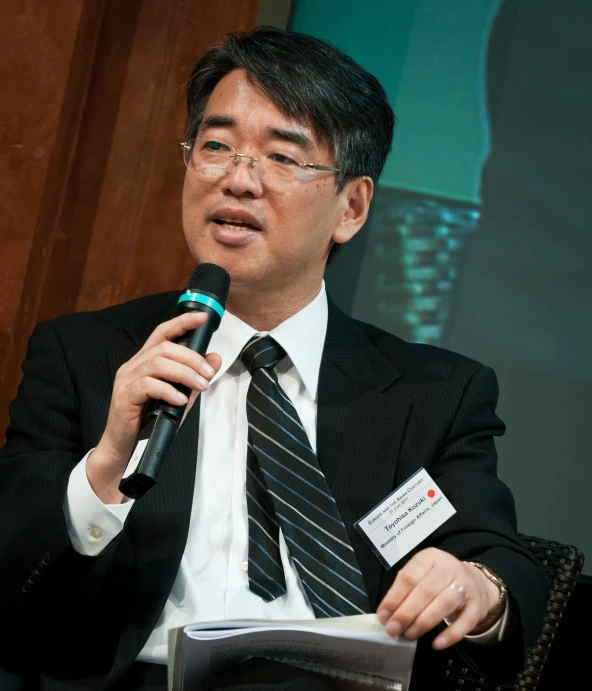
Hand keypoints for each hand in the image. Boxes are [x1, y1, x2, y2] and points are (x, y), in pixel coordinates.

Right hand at [87, 311, 220, 502]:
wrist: (124, 448)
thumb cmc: (150, 421)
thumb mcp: (180, 396)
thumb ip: (195, 377)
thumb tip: (215, 358)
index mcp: (144, 361)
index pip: (162, 333)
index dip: (182, 322)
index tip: (203, 317)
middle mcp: (133, 365)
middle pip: (164, 347)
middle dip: (191, 357)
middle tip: (208, 374)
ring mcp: (126, 380)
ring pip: (157, 363)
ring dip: (184, 373)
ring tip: (200, 386)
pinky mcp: (123, 397)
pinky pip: (148, 386)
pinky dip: (168, 391)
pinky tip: (180, 401)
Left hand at [377, 547, 501, 649]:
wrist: (475, 582)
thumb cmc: (439, 580)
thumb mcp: (421, 574)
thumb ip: (404, 590)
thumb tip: (386, 614)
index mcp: (430, 557)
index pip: (410, 576)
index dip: (394, 597)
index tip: (383, 616)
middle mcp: (449, 568)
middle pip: (425, 590)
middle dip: (406, 612)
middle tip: (393, 629)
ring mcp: (466, 586)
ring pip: (444, 604)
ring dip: (424, 622)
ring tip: (410, 634)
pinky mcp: (478, 606)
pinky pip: (465, 622)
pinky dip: (450, 635)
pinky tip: (436, 644)